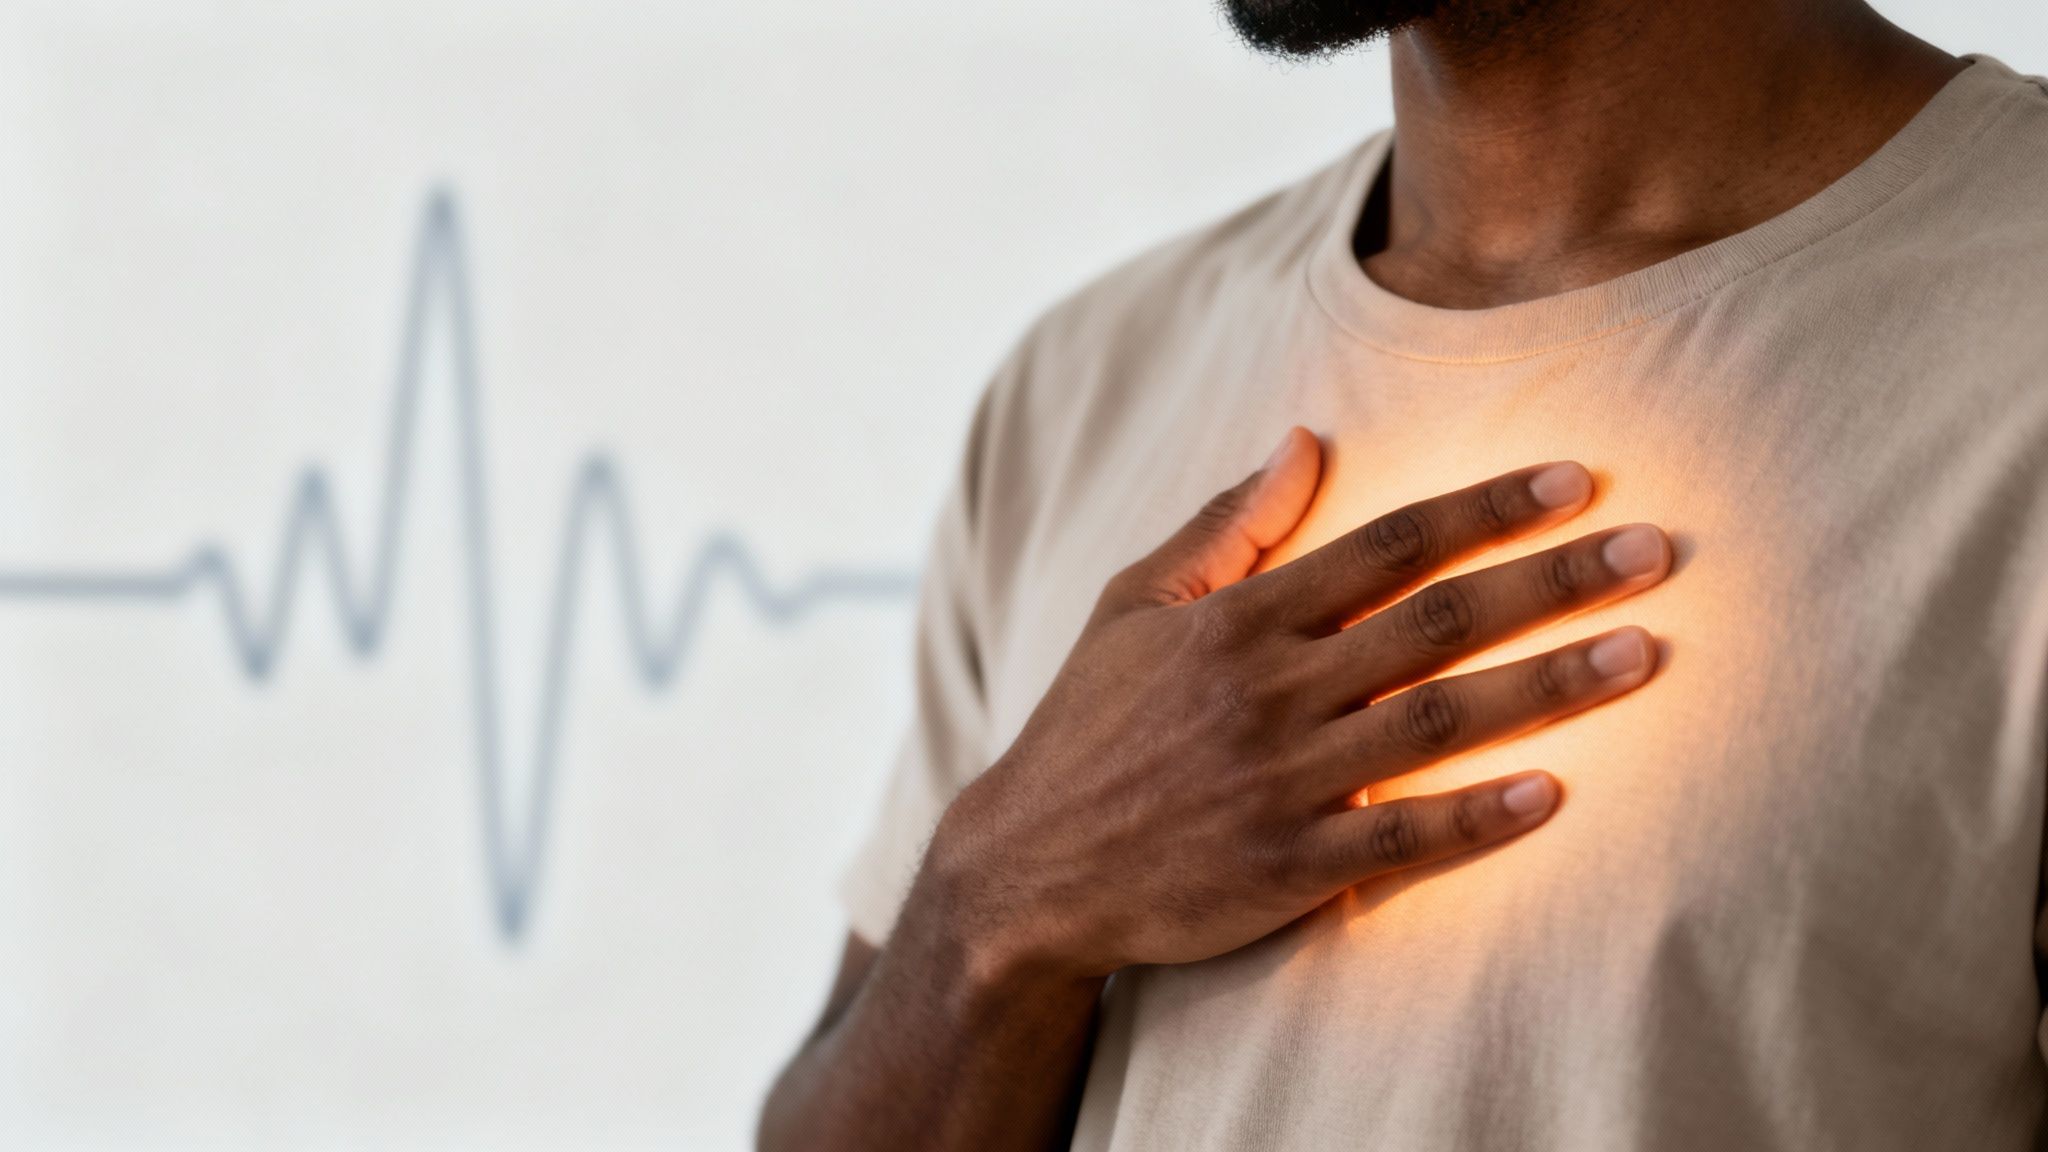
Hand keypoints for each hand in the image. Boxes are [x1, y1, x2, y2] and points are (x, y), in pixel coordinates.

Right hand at [921, 427, 1671, 982]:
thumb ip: (1223, 528)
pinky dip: (1475, 818)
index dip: (1484, 508)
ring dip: (1546, 685)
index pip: (1384, 546)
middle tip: (1656, 552)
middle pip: (1433, 622)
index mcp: (1237, 620)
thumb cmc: (1087, 727)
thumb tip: (1303, 442)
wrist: (1027, 868)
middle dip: (1549, 581)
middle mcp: (1267, 692)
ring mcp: (1279, 784)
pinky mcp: (1284, 871)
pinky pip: (1399, 841)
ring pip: (1435, 723)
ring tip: (1642, 652)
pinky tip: (1554, 792)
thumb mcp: (1131, 607)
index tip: (1575, 480)